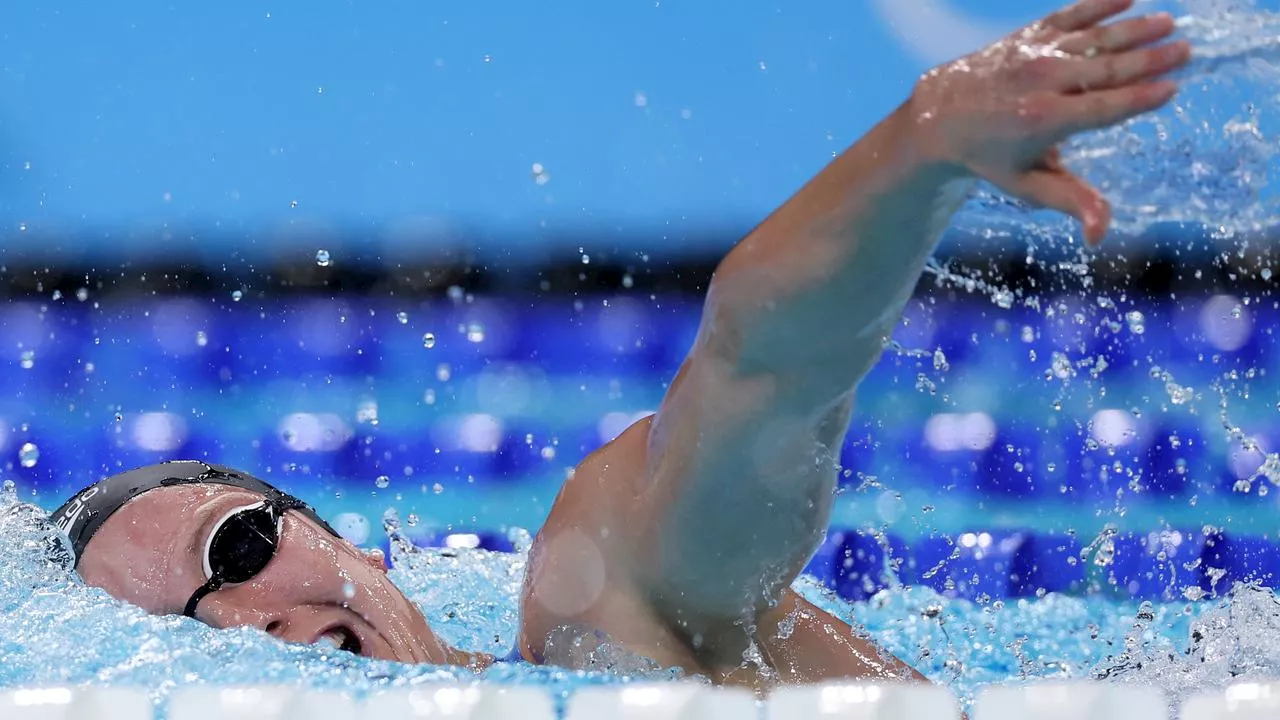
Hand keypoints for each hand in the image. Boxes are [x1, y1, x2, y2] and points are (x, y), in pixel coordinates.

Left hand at [908, 0, 1190, 245]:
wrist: (941, 116)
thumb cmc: (992, 156)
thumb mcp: (1027, 185)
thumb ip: (1070, 202)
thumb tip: (1099, 238)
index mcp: (1045, 121)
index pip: (1104, 108)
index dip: (1140, 98)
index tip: (1173, 88)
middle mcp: (1042, 82)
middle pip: (1107, 69)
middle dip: (1149, 58)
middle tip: (1186, 51)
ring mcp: (1036, 54)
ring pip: (1094, 39)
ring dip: (1134, 29)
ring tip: (1168, 23)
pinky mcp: (1029, 35)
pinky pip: (1070, 15)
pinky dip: (1098, 4)